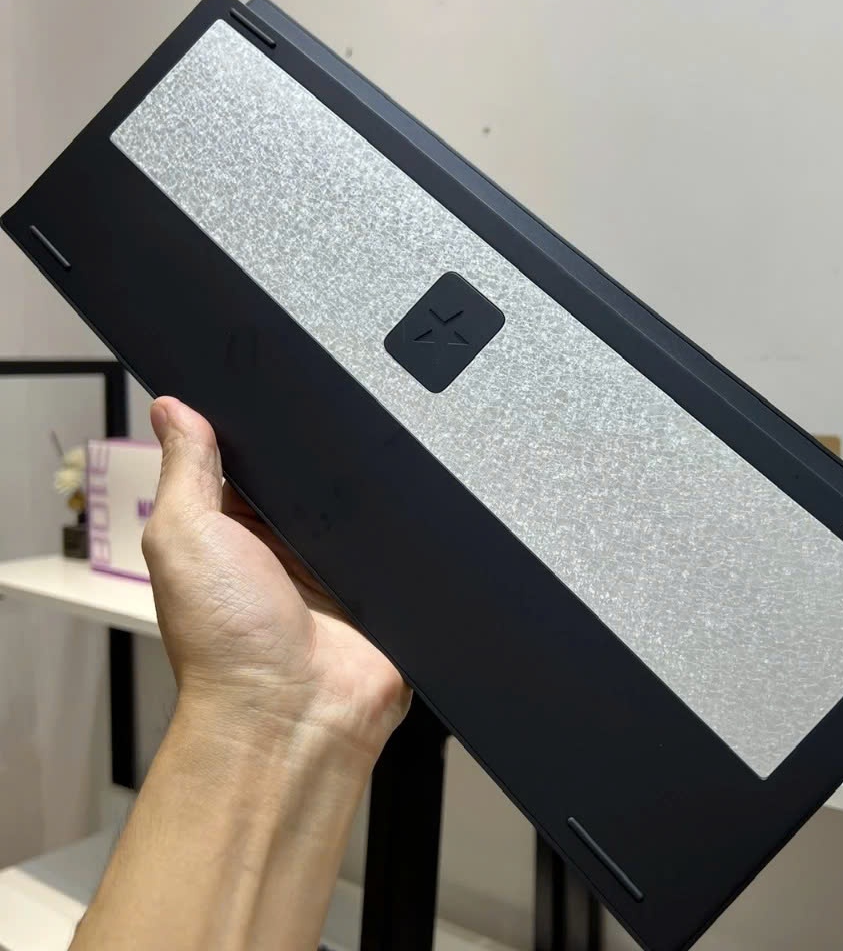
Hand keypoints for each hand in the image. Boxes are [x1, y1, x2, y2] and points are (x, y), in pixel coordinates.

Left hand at [142, 396, 409, 761]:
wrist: (294, 715)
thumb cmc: (225, 642)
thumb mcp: (186, 537)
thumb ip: (186, 470)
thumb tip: (173, 409)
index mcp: (237, 532)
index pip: (254, 461)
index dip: (263, 429)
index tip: (277, 387)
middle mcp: (288, 548)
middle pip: (314, 479)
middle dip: (324, 457)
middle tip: (339, 418)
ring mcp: (340, 569)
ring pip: (363, 506)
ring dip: (369, 492)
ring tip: (379, 458)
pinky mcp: (384, 589)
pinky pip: (402, 543)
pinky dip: (404, 527)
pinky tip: (409, 503)